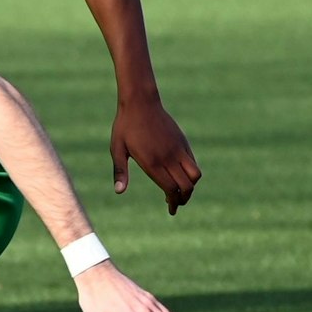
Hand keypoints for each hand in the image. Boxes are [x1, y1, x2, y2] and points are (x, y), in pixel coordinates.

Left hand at [111, 97, 200, 213]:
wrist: (141, 102)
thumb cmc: (125, 127)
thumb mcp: (117, 150)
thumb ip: (120, 171)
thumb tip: (119, 191)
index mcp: (152, 162)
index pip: (171, 189)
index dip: (173, 202)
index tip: (171, 209)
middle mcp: (169, 158)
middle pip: (186, 186)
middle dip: (183, 199)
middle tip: (175, 205)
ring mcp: (178, 149)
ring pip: (195, 175)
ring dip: (191, 187)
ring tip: (181, 193)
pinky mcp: (183, 142)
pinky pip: (193, 162)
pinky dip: (191, 174)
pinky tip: (181, 176)